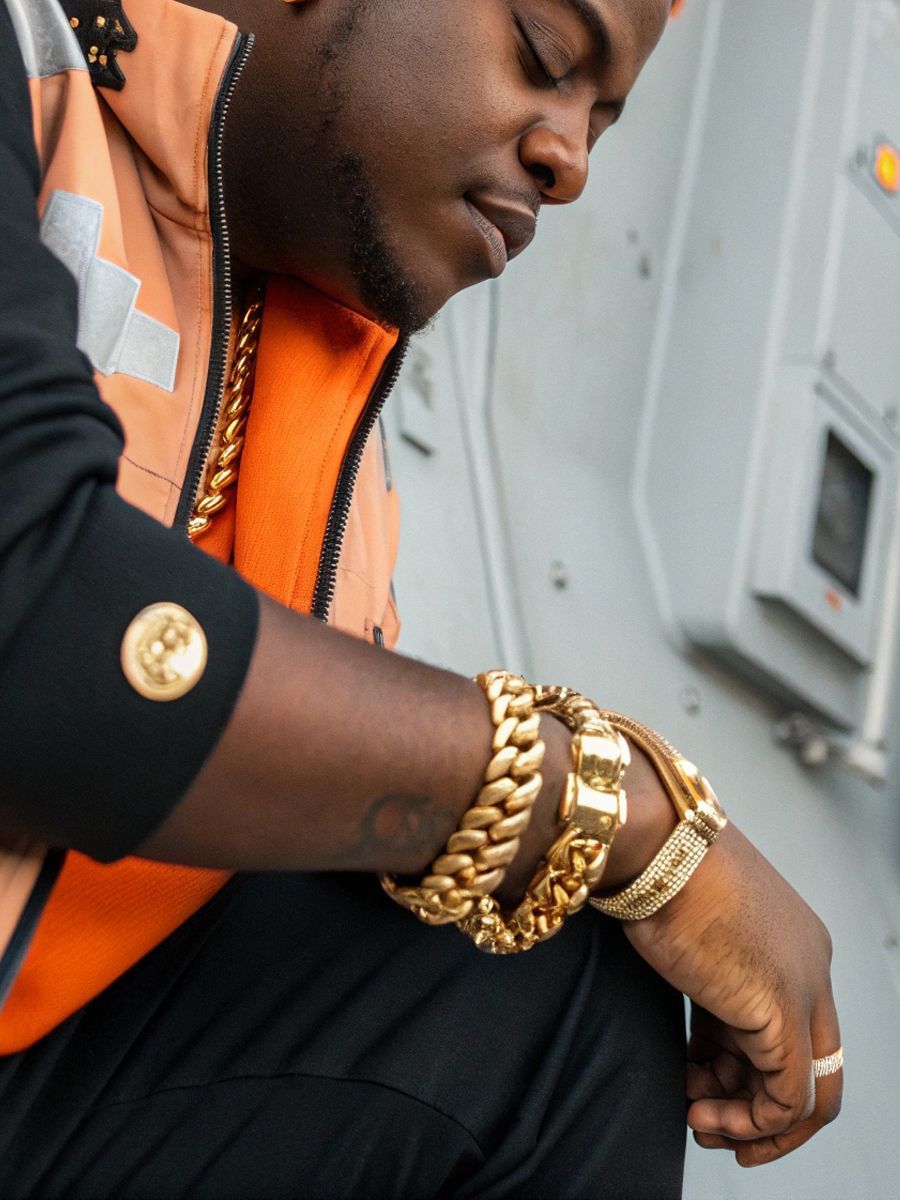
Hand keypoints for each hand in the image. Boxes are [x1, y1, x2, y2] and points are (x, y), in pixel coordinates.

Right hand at [623, 823, 841, 1166]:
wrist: (657, 848)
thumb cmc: (659, 875)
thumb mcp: (693, 936)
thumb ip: (707, 982)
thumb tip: (690, 1029)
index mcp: (797, 942)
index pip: (788, 1028)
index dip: (747, 1069)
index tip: (702, 1086)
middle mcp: (813, 968)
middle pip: (810, 1069)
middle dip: (757, 1109)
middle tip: (708, 1121)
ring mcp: (803, 990)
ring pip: (803, 1094)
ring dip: (745, 1120)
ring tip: (696, 1117)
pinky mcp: (782, 1013)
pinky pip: (787, 1098)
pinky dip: (749, 1121)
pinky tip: (701, 1110)